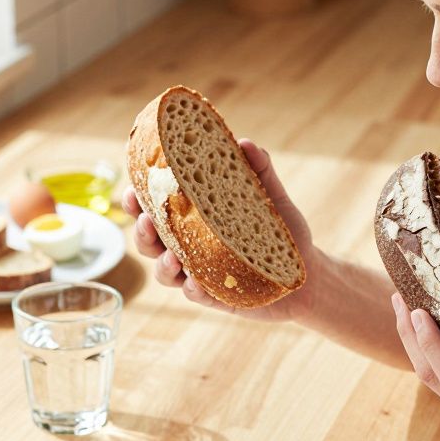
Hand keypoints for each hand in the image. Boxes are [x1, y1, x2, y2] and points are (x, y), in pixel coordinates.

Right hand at [123, 138, 318, 322]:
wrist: (307, 273)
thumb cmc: (282, 233)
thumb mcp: (272, 197)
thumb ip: (260, 170)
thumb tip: (245, 143)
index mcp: (195, 220)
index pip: (157, 208)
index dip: (137, 201)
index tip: (131, 189)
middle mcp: (191, 247)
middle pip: (151, 242)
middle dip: (141, 233)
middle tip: (144, 221)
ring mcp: (201, 273)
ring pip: (166, 273)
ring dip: (162, 265)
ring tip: (172, 258)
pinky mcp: (217, 297)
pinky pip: (197, 296)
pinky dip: (194, 290)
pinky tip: (197, 284)